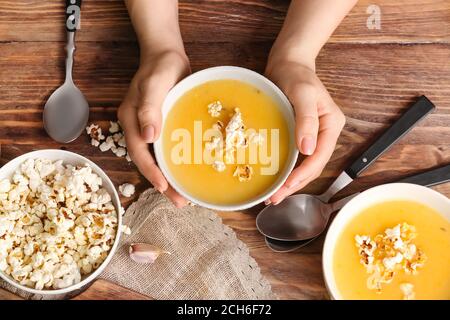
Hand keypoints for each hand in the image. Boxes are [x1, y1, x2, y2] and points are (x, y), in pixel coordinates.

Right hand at [118, 50, 190, 207]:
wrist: (166, 56)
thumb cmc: (160, 67)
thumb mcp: (154, 84)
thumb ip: (150, 108)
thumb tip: (149, 136)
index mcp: (131, 121)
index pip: (140, 153)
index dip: (151, 172)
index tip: (165, 187)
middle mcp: (139, 129)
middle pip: (148, 162)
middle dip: (162, 184)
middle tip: (180, 202)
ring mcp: (150, 129)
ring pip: (157, 160)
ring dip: (170, 178)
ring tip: (185, 195)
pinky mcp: (162, 127)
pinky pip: (166, 150)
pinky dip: (175, 164)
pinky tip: (188, 173)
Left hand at [265, 60, 345, 204]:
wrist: (287, 63)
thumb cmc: (295, 74)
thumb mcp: (302, 93)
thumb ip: (306, 118)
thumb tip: (307, 149)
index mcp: (330, 125)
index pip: (319, 157)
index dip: (303, 175)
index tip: (285, 187)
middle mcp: (324, 133)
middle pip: (312, 166)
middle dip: (295, 184)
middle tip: (274, 199)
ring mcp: (313, 135)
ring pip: (304, 165)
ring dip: (290, 181)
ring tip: (274, 195)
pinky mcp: (300, 134)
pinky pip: (295, 157)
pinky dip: (286, 169)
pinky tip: (275, 178)